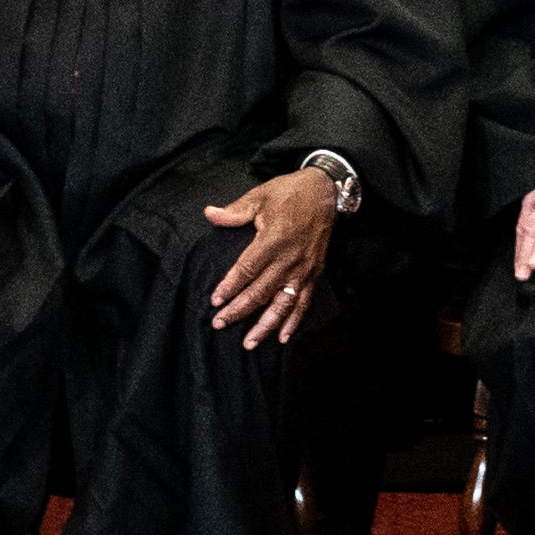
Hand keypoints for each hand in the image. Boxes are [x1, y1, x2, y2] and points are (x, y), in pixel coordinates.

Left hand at [204, 170, 339, 347]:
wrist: (325, 192)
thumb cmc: (290, 193)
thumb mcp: (260, 196)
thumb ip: (235, 211)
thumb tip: (209, 213)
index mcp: (273, 240)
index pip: (247, 269)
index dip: (230, 286)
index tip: (215, 300)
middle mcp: (289, 259)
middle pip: (260, 292)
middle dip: (239, 310)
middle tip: (220, 324)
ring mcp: (303, 269)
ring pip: (282, 304)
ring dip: (266, 325)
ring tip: (250, 342)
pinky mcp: (313, 273)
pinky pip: (303, 302)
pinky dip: (294, 321)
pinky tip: (283, 337)